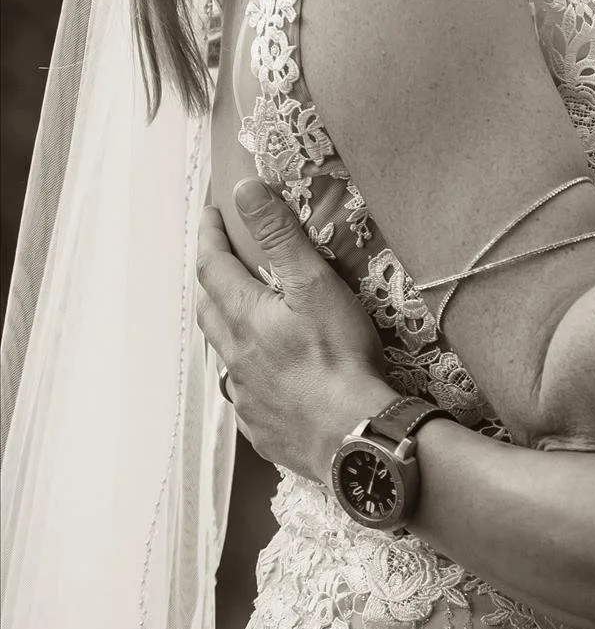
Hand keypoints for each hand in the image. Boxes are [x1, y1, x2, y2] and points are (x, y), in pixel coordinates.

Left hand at [197, 180, 395, 480]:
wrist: (352, 436)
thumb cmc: (338, 358)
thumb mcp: (314, 284)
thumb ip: (279, 236)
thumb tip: (246, 191)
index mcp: (245, 317)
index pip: (213, 266)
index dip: (210, 237)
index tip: (213, 215)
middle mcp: (235, 357)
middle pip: (209, 311)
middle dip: (211, 281)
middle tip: (223, 263)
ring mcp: (246, 396)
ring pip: (224, 355)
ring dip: (227, 330)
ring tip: (245, 319)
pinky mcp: (262, 427)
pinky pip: (245, 395)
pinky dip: (250, 376)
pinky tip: (270, 378)